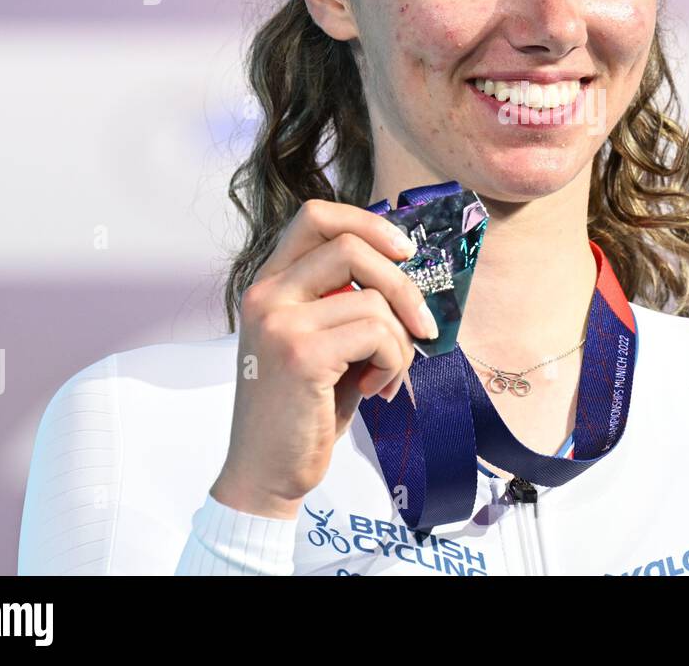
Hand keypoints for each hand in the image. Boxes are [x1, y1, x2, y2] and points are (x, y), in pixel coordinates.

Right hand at [210, 200, 437, 519]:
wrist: (266, 473)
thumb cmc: (303, 408)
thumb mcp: (322, 339)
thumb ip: (345, 299)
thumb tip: (404, 266)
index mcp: (269, 283)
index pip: (316, 216)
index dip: (368, 223)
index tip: (404, 252)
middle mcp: (266, 294)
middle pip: (352, 245)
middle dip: (402, 284)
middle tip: (422, 326)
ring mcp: (279, 321)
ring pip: (374, 298)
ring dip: (399, 341)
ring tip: (385, 375)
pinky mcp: (301, 354)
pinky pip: (377, 333)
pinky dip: (393, 362)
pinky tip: (376, 389)